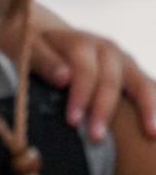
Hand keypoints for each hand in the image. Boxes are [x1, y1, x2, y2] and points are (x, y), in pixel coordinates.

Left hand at [31, 28, 155, 142]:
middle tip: (96, 138)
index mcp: (81, 43)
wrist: (49, 37)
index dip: (81, 96)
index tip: (73, 121)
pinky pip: (149, 86)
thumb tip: (64, 78)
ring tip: (152, 133)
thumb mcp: (30, 49)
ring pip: (141, 83)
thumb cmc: (37, 48)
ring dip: (147, 108)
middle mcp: (107, 49)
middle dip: (105, 110)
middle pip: (112, 80)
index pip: (85, 70)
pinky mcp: (133, 72)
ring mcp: (124, 60)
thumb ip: (44, 62)